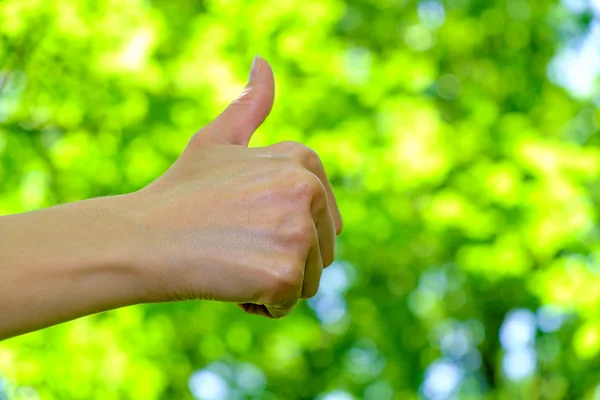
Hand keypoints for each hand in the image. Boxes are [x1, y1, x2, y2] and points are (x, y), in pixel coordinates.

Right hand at [127, 56, 342, 317]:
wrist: (140, 237)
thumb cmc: (178, 192)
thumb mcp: (216, 141)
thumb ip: (250, 105)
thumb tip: (263, 62)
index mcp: (302, 159)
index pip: (322, 216)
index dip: (281, 228)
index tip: (241, 220)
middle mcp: (308, 189)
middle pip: (321, 249)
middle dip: (283, 256)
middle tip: (234, 242)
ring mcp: (299, 231)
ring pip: (309, 279)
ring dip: (273, 281)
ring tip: (231, 260)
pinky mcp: (287, 272)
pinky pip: (288, 303)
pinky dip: (261, 304)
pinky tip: (227, 282)